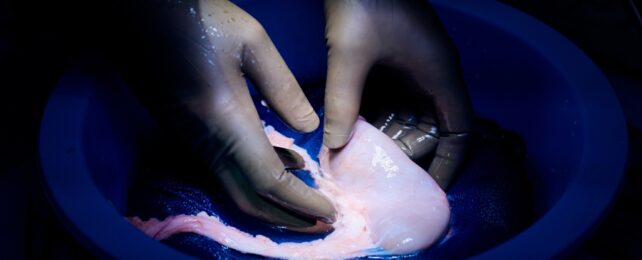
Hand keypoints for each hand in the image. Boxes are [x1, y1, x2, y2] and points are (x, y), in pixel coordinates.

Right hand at [126, 0, 335, 230]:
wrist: (136, 16)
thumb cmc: (196, 20)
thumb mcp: (251, 42)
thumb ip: (283, 88)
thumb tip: (307, 127)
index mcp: (227, 123)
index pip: (269, 181)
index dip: (300, 203)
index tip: (329, 212)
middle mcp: (206, 144)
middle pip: (249, 200)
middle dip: (287, 218)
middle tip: (322, 223)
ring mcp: (192, 143)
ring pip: (234, 190)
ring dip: (272, 204)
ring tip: (308, 204)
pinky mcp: (186, 134)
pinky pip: (223, 172)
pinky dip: (256, 180)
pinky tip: (285, 163)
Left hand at [323, 0, 472, 188]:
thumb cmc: (364, 2)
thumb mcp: (350, 55)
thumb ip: (343, 100)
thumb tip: (334, 145)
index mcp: (439, 75)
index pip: (458, 132)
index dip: (448, 164)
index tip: (427, 190)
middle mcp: (431, 75)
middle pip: (428, 128)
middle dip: (403, 151)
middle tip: (373, 172)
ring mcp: (411, 68)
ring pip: (406, 115)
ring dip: (384, 134)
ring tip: (357, 156)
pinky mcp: (391, 62)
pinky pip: (389, 98)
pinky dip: (373, 115)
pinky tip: (349, 129)